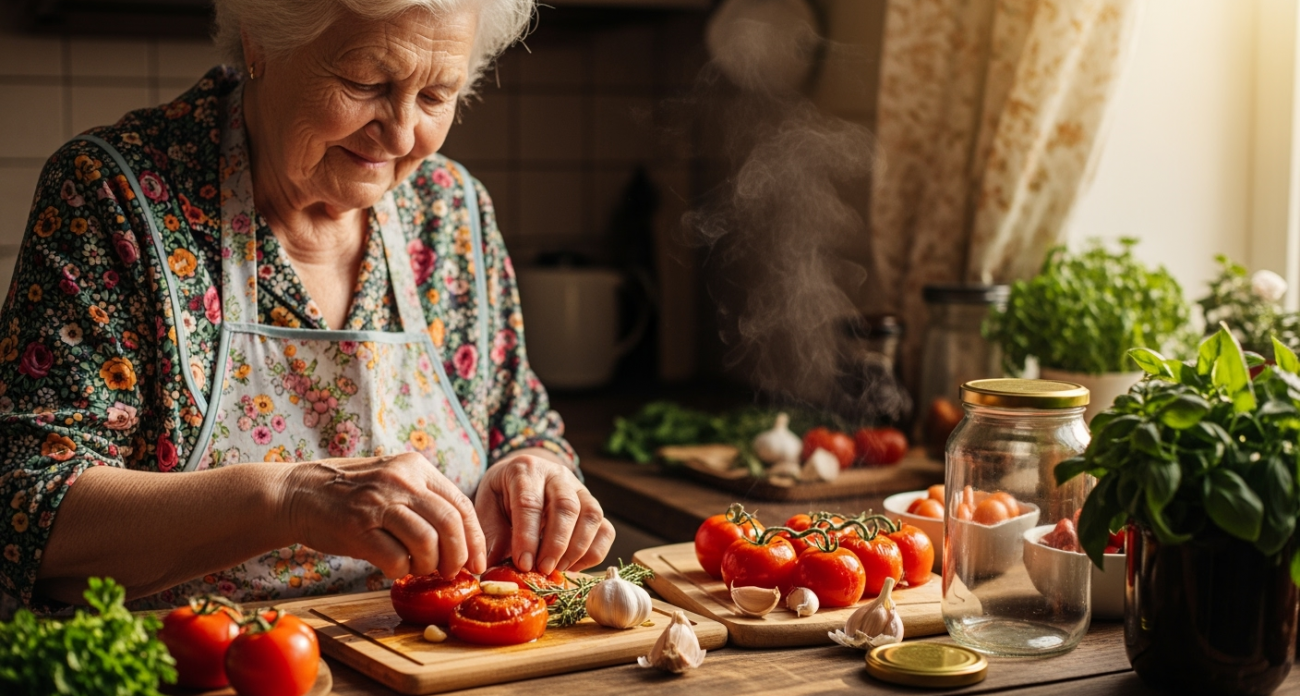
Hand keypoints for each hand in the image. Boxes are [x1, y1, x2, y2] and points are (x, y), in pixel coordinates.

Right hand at [280, 453, 486, 579]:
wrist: (297, 493)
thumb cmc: (350, 495)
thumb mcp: (393, 481)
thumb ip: (424, 501)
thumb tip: (461, 542)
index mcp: (415, 467)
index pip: (461, 504)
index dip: (475, 539)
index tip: (477, 563)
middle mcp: (401, 480)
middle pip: (450, 523)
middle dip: (458, 556)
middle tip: (451, 573)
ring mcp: (378, 502)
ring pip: (427, 542)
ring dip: (429, 565)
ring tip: (419, 570)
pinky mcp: (357, 527)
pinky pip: (396, 558)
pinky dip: (401, 571)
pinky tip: (393, 569)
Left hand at [475, 451, 614, 573]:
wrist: (522, 477)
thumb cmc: (502, 495)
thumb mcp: (487, 507)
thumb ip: (491, 534)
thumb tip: (493, 565)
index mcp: (525, 470)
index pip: (530, 503)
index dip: (527, 537)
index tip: (524, 564)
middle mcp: (557, 475)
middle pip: (566, 507)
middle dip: (556, 544)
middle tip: (544, 570)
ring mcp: (581, 489)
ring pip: (591, 516)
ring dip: (577, 549)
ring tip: (557, 569)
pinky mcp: (593, 507)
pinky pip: (606, 530)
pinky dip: (593, 553)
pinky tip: (572, 566)